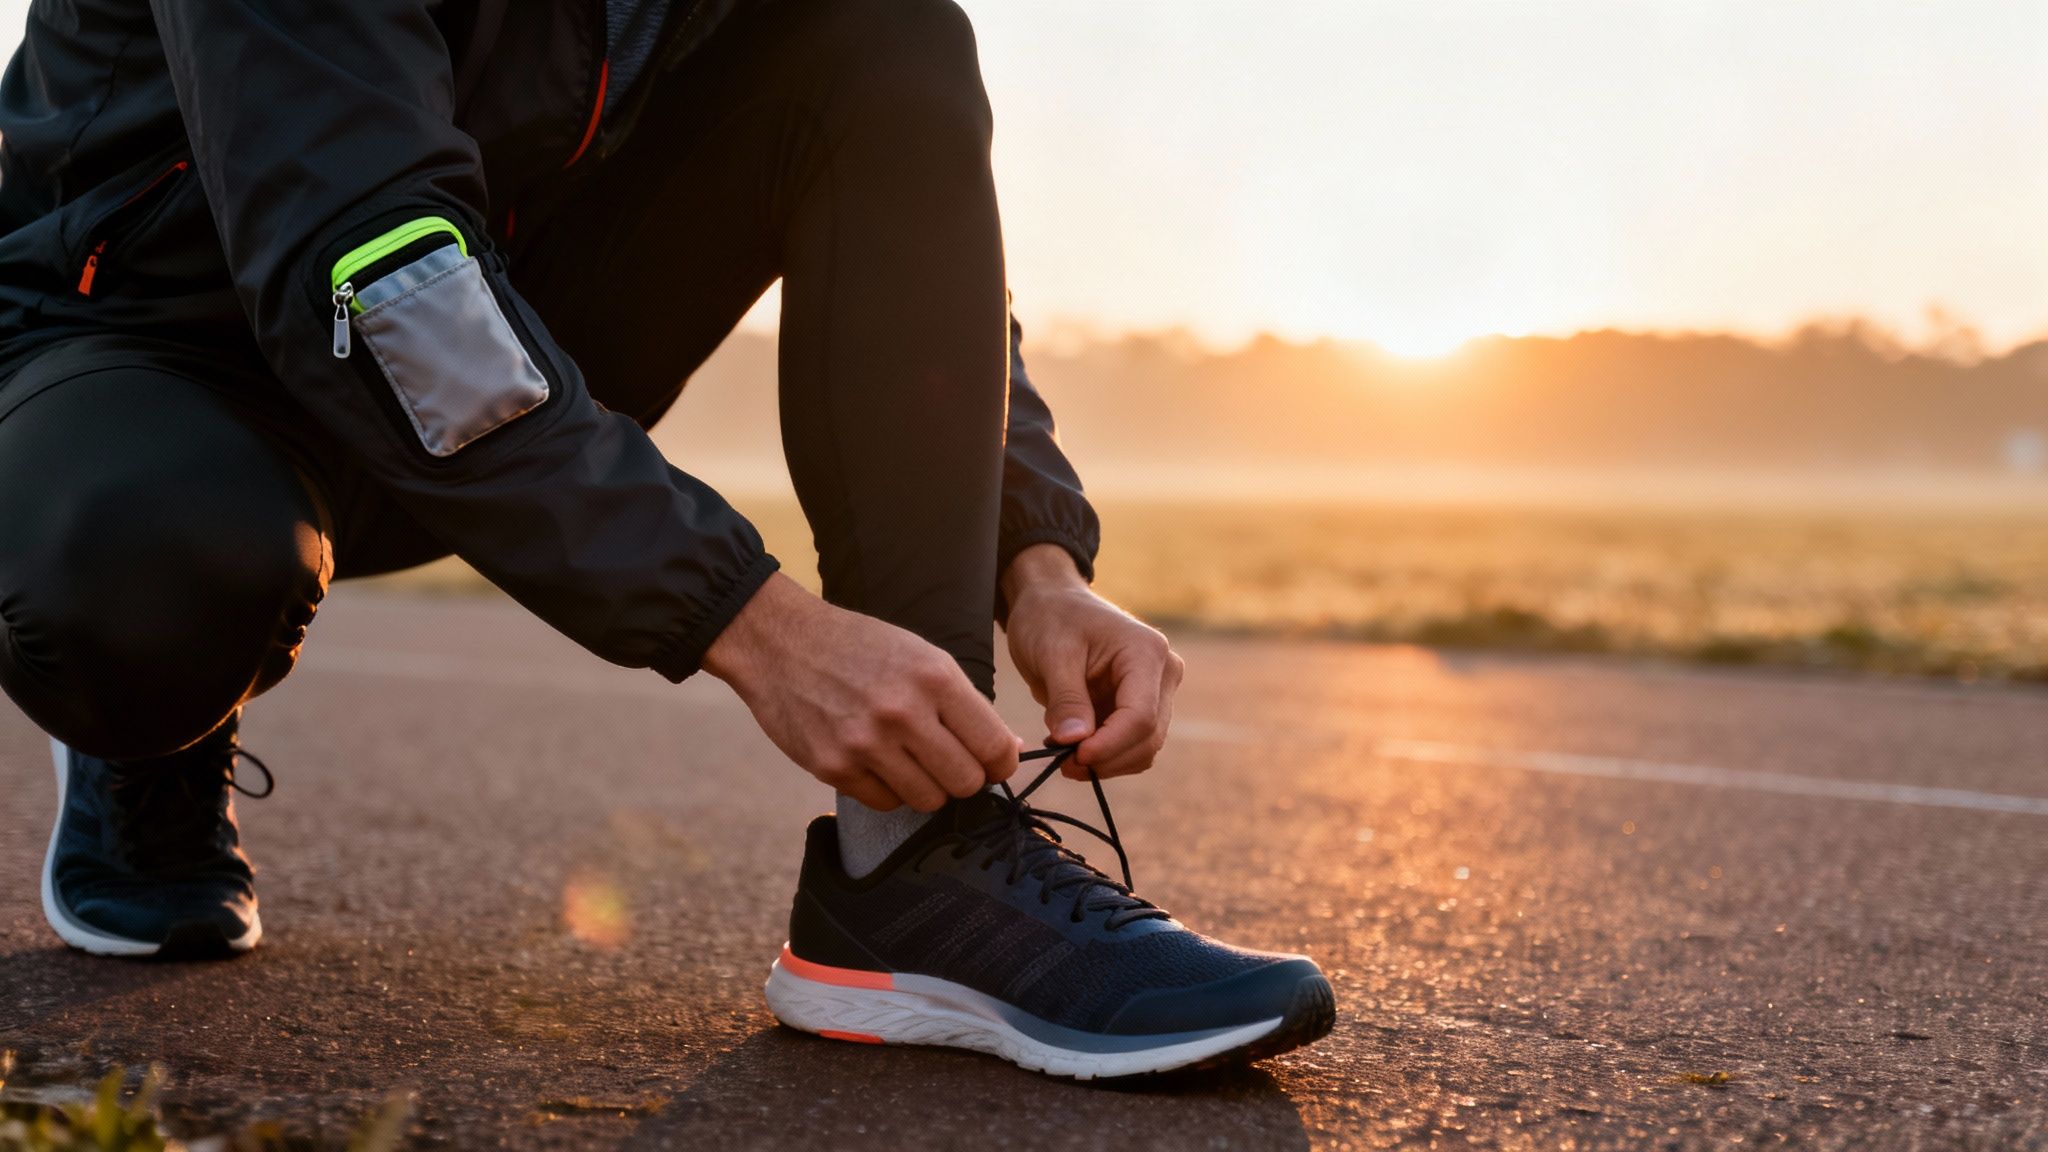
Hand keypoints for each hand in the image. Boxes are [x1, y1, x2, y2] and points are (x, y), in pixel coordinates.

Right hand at [704, 574, 1020, 810]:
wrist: (779, 643)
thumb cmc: (859, 648)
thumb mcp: (921, 657)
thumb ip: (964, 704)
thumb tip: (1006, 749)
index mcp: (934, 677)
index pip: (993, 746)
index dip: (1000, 764)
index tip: (992, 765)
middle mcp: (903, 712)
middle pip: (965, 782)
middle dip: (964, 780)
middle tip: (948, 764)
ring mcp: (866, 743)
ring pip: (927, 800)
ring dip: (927, 788)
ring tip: (911, 761)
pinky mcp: (833, 767)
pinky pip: (885, 803)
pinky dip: (888, 790)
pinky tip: (876, 762)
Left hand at [1001, 544, 1184, 778]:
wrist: (1053, 604)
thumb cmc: (1051, 618)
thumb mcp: (1051, 653)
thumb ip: (1065, 698)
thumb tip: (1074, 741)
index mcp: (1146, 652)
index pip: (1141, 716)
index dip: (1109, 745)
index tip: (1071, 757)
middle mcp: (1163, 673)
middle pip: (1148, 737)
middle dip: (1106, 758)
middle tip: (1061, 763)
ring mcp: (1156, 692)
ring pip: (1143, 749)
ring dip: (1105, 762)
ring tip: (1061, 752)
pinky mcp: (1141, 707)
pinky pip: (1130, 746)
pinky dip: (1104, 755)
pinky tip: (1071, 745)